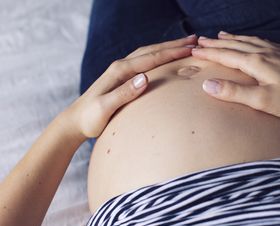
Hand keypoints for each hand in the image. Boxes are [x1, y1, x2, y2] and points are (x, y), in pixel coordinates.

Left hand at [64, 35, 196, 137]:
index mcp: (120, 71)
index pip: (152, 58)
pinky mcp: (122, 77)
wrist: (75, 121)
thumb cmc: (90, 118)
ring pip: (149, 53)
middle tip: (195, 40)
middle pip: (152, 50)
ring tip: (185, 45)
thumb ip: (124, 93)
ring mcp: (121, 70)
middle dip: (174, 45)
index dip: (173, 52)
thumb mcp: (106, 108)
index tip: (192, 49)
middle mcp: (121, 66)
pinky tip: (166, 58)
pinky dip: (159, 56)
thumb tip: (145, 78)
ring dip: (167, 48)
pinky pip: (145, 61)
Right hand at [192, 32, 279, 120]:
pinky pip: (263, 42)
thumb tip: (208, 84)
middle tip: (200, 41)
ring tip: (221, 35)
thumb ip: (234, 93)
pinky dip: (252, 39)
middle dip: (216, 44)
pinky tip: (254, 41)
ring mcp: (278, 52)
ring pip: (249, 41)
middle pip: (235, 45)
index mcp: (256, 63)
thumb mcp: (262, 101)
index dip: (208, 54)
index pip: (225, 56)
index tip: (193, 52)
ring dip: (233, 38)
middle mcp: (265, 53)